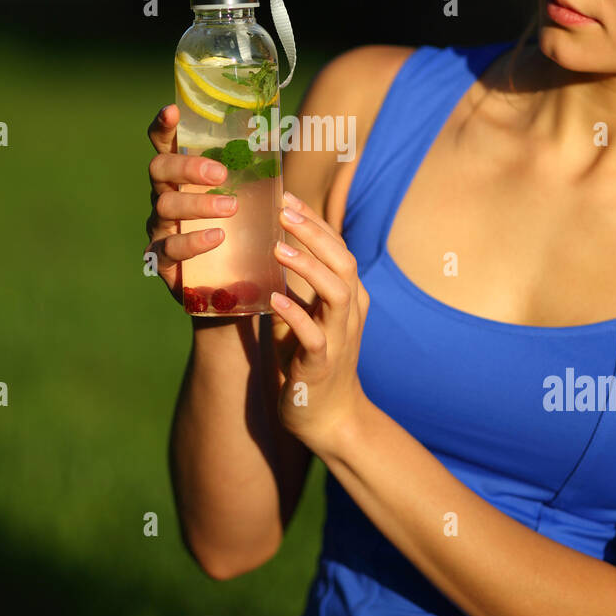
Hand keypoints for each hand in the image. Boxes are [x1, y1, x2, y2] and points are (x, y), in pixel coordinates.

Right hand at [145, 103, 239, 309]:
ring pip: (166, 206)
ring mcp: (160, 228)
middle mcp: (164, 197)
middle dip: (187, 167)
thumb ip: (253, 175)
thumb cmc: (239, 233)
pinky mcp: (162, 260)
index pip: (164, 145)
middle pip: (159, 170)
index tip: (172, 111)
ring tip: (231, 207)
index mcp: (181, 178)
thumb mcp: (248, 201)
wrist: (231, 288)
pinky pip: (170, 247)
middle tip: (220, 173)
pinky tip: (217, 237)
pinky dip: (194, 241)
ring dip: (199, 204)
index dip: (163, 127)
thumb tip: (280, 138)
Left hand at [269, 191, 369, 456]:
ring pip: (336, 291)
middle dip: (314, 231)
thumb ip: (296, 285)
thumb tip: (266, 247)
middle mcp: (349, 311)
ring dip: (308, 266)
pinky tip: (273, 298)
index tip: (286, 196)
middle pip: (342, 259)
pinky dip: (295, 313)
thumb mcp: (306, 314)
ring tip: (278, 247)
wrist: (329, 418)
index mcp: (347, 295)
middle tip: (282, 208)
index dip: (314, 220)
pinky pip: (313, 334)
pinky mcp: (322, 363)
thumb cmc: (311, 360)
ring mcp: (339, 337)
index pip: (337, 246)